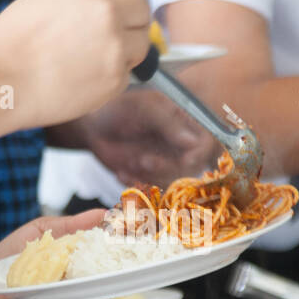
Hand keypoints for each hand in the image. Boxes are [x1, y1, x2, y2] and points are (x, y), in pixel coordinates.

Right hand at [0, 0, 152, 131]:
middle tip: (111, 30)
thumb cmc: (7, 43)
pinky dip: (111, 77)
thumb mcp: (39, 0)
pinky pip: (126, 74)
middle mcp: (105, 10)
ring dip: (126, 48)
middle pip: (140, 7)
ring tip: (97, 58)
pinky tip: (84, 79)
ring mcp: (115, 46)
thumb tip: (91, 6)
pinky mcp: (116, 79)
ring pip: (142, 42)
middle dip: (127, 17)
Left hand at [0, 211, 127, 298]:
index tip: (111, 242)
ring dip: (77, 295)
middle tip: (75, 261)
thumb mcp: (42, 236)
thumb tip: (103, 214)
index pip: (111, 274)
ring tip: (56, 281)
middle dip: (94, 277)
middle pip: (106, 294)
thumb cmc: (7, 265)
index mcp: (84, 282)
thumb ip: (72, 226)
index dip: (113, 260)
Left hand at [82, 90, 220, 186]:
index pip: (206, 142)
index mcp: (184, 123)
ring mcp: (165, 162)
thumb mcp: (143, 108)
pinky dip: (137, 184)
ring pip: (173, 182)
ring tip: (128, 165)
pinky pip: (152, 189)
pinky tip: (121, 172)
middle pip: (192, 168)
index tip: (186, 159)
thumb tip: (193, 143)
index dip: (200, 154)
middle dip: (168, 169)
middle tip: (143, 160)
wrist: (92, 126)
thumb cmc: (117, 109)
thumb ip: (168, 123)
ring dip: (150, 177)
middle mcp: (179, 145)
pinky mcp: (150, 177)